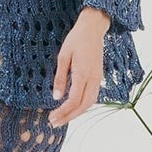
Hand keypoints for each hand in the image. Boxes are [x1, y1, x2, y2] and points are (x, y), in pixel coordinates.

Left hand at [47, 8, 109, 126]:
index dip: (63, 112)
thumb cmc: (76, 39)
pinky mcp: (98, 77)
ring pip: (90, 103)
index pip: (74, 100)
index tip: (52, 117)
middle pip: (83, 106)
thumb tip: (56, 97)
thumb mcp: (63, 56)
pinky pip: (92, 96)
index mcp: (83, 73)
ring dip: (76, 113)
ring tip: (63, 118)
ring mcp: (98, 78)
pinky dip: (83, 105)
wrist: (93, 28)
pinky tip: (73, 107)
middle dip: (69, 117)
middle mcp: (93, 79)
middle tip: (54, 123)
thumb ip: (60, 78)